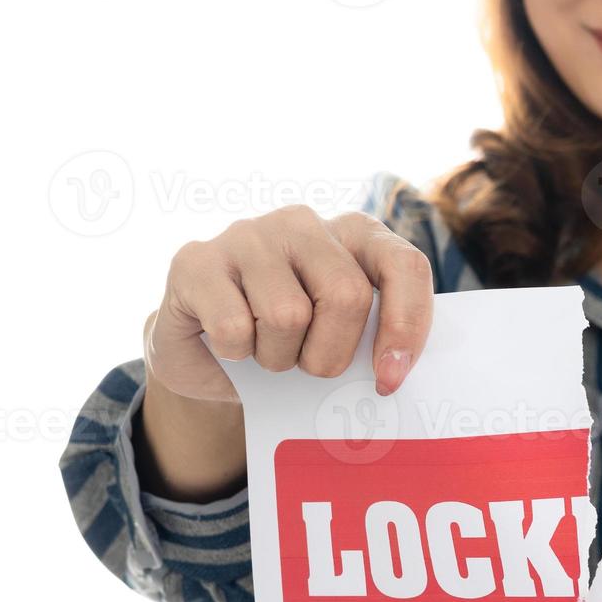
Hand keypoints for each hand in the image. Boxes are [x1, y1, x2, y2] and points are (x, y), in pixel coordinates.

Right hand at [145, 206, 433, 401]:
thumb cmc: (291, 344)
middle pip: (346, 295)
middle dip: (331, 354)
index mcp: (354, 234)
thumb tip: (394, 373)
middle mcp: (303, 223)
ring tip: (266, 350)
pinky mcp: (196, 260)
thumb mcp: (343, 336)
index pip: (403, 265)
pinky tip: (230, 343)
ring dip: (279, 358)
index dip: (405, 325)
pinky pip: (234, 327)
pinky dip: (237, 354)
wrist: (207, 353)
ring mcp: (247, 235)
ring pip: (287, 315)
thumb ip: (376, 338)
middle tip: (311, 367)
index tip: (389, 378)